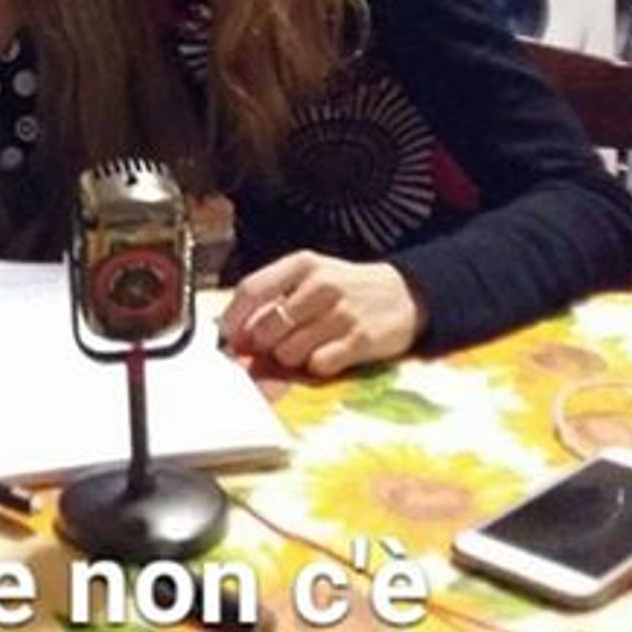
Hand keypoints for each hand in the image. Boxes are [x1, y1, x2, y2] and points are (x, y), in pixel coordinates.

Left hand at [219, 251, 428, 378]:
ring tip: (307, 346)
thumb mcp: (310, 277)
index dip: (233, 318)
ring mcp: (342, 312)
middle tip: (272, 346)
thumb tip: (237, 333)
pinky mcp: (361, 340)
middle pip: (268, 326)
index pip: (252, 289)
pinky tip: (329, 353)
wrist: (404, 294)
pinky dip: (317, 366)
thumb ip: (275, 296)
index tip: (227, 336)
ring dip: (290, 357)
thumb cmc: (344, 288)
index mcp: (302, 264)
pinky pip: (319, 365)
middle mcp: (321, 284)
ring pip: (290, 350)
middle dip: (263, 345)